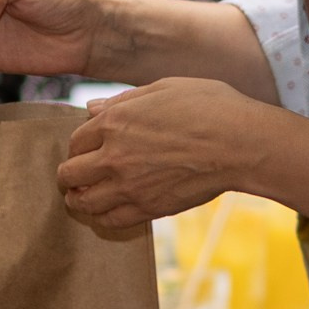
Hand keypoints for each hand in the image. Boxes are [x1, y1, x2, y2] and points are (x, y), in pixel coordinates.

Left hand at [58, 78, 266, 233]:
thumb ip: (124, 100)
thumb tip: (92, 108)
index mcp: (115, 121)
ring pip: (84, 202)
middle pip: (69, 173)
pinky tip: (105, 212)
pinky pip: (110, 221)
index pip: (76, 140)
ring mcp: (129, 186)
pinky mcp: (149, 208)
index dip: (78, 145)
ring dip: (78, 200)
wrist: (240, 144)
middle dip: (68, 175)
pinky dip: (101, 218)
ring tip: (81, 198)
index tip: (86, 149)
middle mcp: (114, 156)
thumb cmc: (209, 107)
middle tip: (74, 176)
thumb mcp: (165, 88)